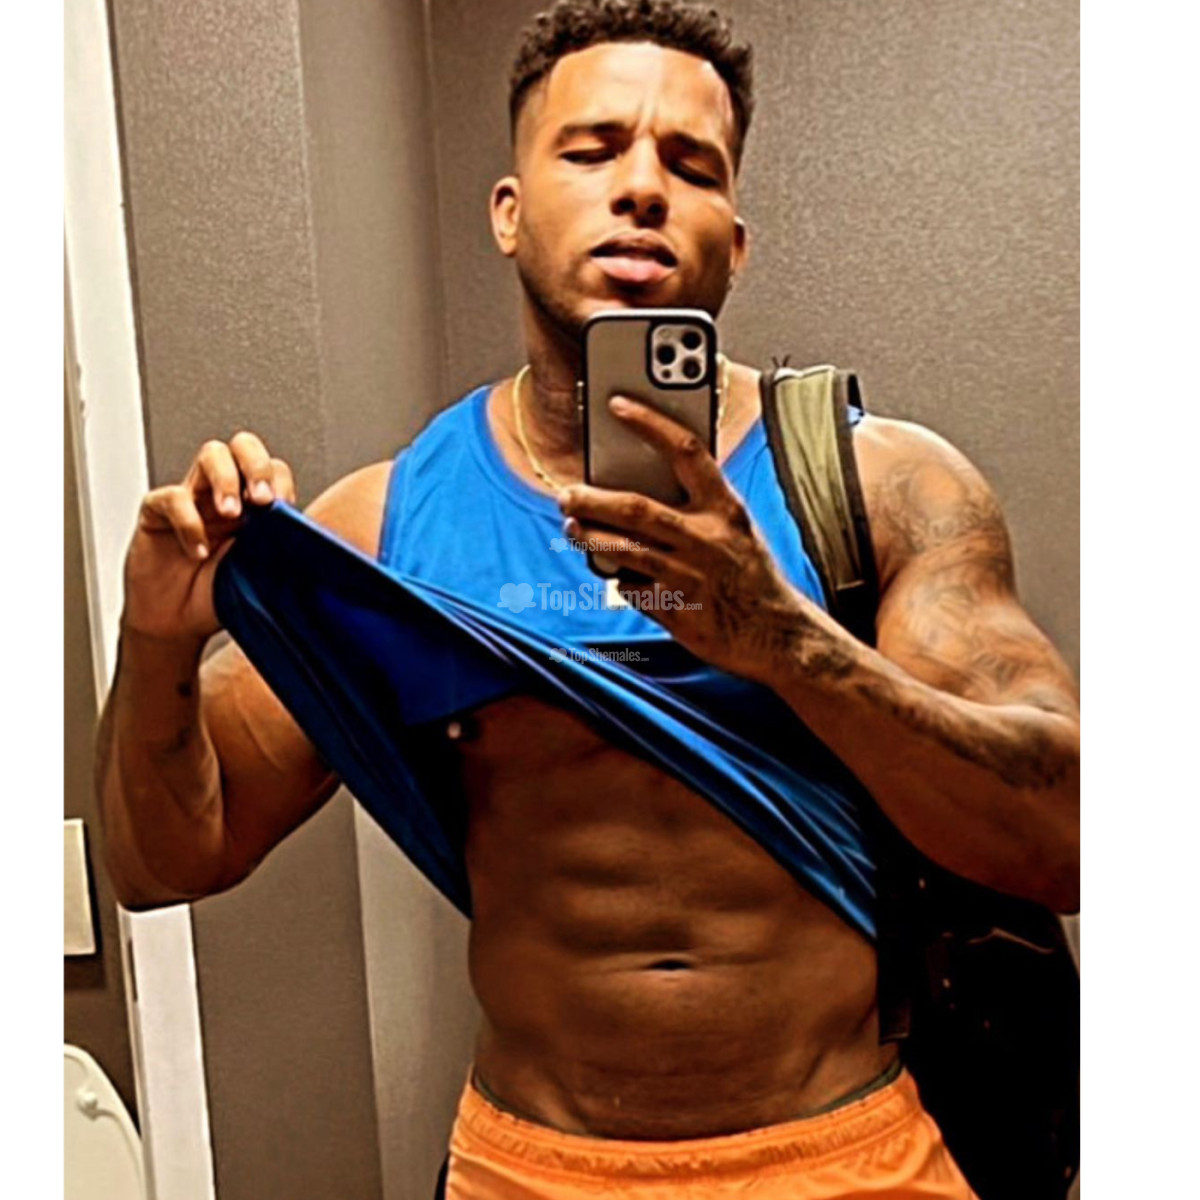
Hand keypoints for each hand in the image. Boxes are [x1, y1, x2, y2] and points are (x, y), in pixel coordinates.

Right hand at [122, 432, 295, 641]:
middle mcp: (225, 494)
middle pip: (244, 446)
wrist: (177, 624)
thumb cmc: (218, 597)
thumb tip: (315, 546)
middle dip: (256, 465)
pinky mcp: (157, 513)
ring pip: (211, 455)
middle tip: (262, 499)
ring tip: (230, 514)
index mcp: (254, 506)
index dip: (281, 482)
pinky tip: (198, 551)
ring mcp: (192, 499)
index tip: (285, 509)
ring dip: (226, 480)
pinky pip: (172, 498)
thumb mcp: (261, 576)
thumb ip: (283, 553)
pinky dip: (188, 523)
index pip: (274, 469)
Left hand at [558, 396, 808, 679]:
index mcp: (725, 508)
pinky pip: (631, 590)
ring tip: (573, 529)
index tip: (618, 405)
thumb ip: (697, 507)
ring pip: (623, 550)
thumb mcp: (736, 530)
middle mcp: (707, 538)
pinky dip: (619, 581)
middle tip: (566, 494)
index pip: (686, 451)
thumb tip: (638, 485)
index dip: (650, 423)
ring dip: (590, 538)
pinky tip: (618, 575)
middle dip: (592, 499)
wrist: (776, 636)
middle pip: (636, 508)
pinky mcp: (675, 611)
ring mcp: (689, 577)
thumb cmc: (749, 575)